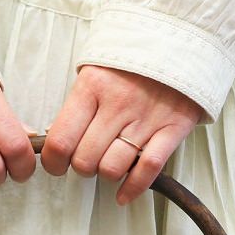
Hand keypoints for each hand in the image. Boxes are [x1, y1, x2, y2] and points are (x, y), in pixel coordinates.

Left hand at [40, 66, 204, 204]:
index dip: (53, 162)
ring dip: (106, 174)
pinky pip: (147, 170)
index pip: (60, 140)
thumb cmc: (129, 61)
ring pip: (112, 169)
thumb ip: (78, 106)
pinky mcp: (172, 128)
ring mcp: (146, 118)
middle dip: (82, 168)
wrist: (181, 39)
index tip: (56, 165)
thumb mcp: (95, 71)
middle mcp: (117, 104)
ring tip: (108, 164)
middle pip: (85, 160)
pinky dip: (132, 189)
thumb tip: (57, 143)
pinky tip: (122, 195)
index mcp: (92, 86)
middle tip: (87, 159)